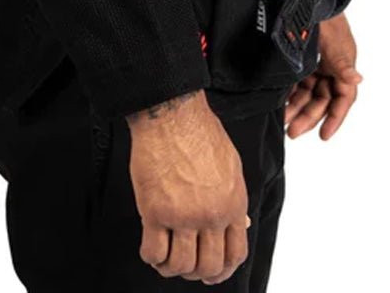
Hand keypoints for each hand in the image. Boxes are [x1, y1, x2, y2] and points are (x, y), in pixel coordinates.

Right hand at [126, 89, 251, 283]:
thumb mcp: (231, 165)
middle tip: (186, 265)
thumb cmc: (200, 132)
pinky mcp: (155, 211)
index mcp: (233, 203)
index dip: (223, 271)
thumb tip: (238, 225)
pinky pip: (153, 252)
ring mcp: (183, 215)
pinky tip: (151, 246)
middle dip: (197, 273)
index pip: (235, 254)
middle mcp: (211, 214)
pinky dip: (152, 257)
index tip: (212, 273)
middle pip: (208, 266)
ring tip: (166, 257)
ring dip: (172, 268)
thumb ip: (234, 199)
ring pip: (180, 266)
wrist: (172, 115)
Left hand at [283, 11, 362, 140]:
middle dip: (309, 116)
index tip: (324, 135)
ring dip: (297, 107)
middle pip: (322, 100)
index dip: (335, 118)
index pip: (343, 99)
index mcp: (343, 66)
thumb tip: (358, 80)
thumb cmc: (327, 16)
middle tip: (293, 132)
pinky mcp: (302, 59)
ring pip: (308, 93)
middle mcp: (331, 68)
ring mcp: (316, 64)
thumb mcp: (334, 42)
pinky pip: (297, 82)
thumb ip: (343, 64)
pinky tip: (279, 102)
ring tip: (282, 120)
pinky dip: (289, 93)